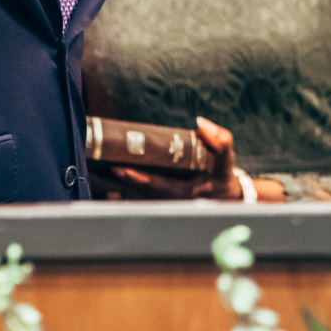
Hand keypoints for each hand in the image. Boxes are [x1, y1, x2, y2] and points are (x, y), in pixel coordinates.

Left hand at [100, 118, 257, 200]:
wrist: (228, 199)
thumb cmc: (222, 174)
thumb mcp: (226, 157)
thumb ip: (220, 140)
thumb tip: (201, 122)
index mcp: (186, 192)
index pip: (159, 186)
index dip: (140, 179)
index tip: (122, 168)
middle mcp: (173, 203)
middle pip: (143, 196)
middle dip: (124, 185)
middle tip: (106, 170)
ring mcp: (167, 207)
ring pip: (140, 203)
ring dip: (121, 195)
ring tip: (102, 185)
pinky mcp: (164, 207)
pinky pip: (141, 205)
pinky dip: (126, 201)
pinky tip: (110, 194)